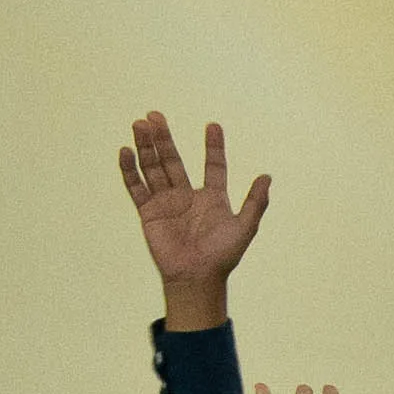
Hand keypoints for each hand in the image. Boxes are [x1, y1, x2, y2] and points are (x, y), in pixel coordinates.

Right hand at [108, 111, 263, 302]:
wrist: (196, 278)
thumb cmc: (222, 256)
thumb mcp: (244, 227)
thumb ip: (256, 202)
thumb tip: (268, 176)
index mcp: (212, 197)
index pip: (213, 165)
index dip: (213, 146)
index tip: (213, 125)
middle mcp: (187, 196)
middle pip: (173, 160)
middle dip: (164, 138)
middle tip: (155, 115)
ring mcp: (166, 202)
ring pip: (153, 168)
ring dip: (145, 147)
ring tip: (139, 124)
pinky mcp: (149, 212)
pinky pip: (136, 187)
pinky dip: (130, 170)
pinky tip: (126, 150)